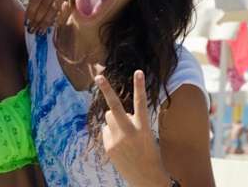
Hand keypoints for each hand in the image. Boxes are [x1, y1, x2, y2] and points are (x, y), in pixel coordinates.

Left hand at [13, 0, 66, 33]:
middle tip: (31, 29)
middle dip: (37, 18)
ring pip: (54, 9)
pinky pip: (66, 11)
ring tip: (40, 31)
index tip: (27, 20)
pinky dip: (60, 19)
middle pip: (44, 4)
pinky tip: (54, 27)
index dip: (31, 9)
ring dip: (46, 21)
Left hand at [95, 70, 169, 186]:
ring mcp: (117, 140)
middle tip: (98, 76)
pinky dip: (111, 133)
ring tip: (124, 134)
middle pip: (114, 107)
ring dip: (114, 120)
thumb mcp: (146, 135)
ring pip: (109, 118)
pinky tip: (120, 144)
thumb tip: (116, 113)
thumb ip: (132, 122)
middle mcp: (129, 132)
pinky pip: (106, 131)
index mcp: (143, 128)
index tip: (138, 71)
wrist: (146, 177)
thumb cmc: (149, 153)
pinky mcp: (109, 147)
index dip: (139, 86)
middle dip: (106, 90)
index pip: (141, 103)